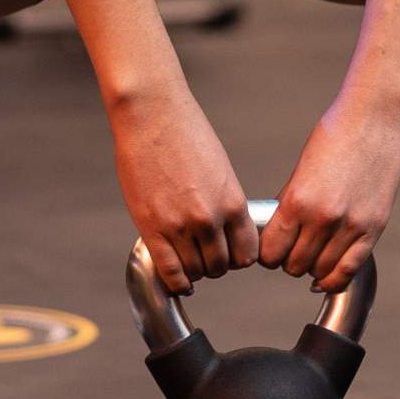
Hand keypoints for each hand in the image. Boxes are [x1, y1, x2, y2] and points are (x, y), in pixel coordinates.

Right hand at [113, 88, 257, 294]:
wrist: (152, 116)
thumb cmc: (186, 135)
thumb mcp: (220, 171)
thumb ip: (225, 204)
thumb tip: (225, 232)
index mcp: (233, 203)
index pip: (247, 253)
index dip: (239, 258)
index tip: (230, 255)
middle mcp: (210, 219)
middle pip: (221, 266)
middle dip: (216, 266)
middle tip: (207, 258)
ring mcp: (180, 225)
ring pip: (196, 271)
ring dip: (195, 272)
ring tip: (190, 262)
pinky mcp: (152, 228)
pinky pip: (170, 271)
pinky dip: (177, 282)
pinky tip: (179, 281)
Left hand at [260, 95, 399, 291]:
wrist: (375, 118)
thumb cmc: (335, 136)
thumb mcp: (301, 171)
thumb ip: (290, 206)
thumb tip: (277, 236)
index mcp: (297, 201)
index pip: (270, 253)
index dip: (267, 254)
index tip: (270, 249)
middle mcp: (323, 218)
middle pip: (293, 266)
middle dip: (288, 260)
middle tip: (292, 248)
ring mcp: (351, 226)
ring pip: (319, 272)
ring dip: (311, 267)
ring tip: (311, 253)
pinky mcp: (373, 228)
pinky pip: (348, 271)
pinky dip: (333, 280)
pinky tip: (325, 277)